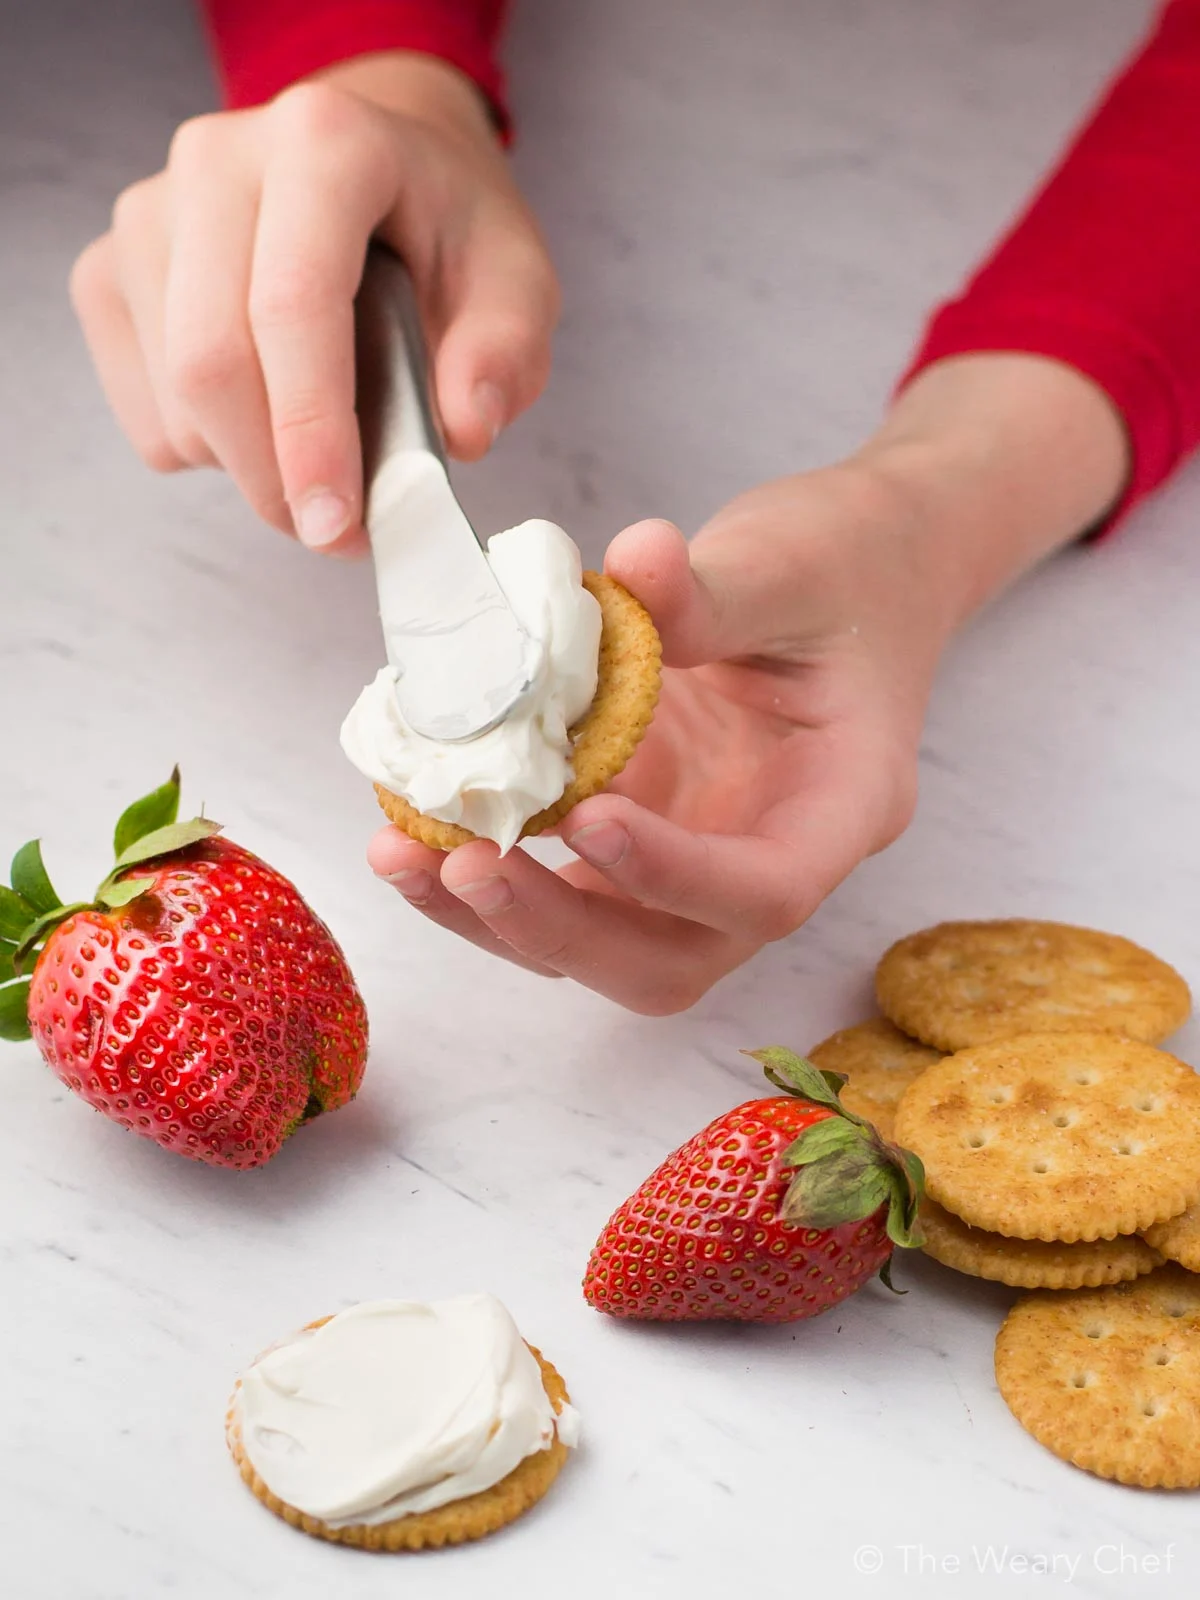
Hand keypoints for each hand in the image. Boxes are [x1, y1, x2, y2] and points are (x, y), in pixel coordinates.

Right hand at [69, 54, 556, 551]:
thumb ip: (505, 355)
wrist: (383, 175)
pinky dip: (209, 452)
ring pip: (176, 398)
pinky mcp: (110, 269)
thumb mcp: (516, 282)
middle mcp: (217, 161)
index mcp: (325, 143)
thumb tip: (462, 431)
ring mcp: (148, 213)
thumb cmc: (445, 229)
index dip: (310, 428)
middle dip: (275, 476)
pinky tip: (268, 419)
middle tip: (339, 529)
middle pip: (211, 361)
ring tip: (322, 460)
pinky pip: (145, 413)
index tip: (336, 521)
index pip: (292, 303)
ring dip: (250, 468)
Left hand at [367, 464, 942, 1011]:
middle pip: (672, 957)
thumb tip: (631, 563)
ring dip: (500, 917)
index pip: (770, 888)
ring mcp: (699, 856)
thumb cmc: (846, 566)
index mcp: (841, 804)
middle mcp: (769, 854)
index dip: (674, 878)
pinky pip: (564, 885)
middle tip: (465, 865)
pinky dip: (487, 871)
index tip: (587, 821)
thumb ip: (712, 587)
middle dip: (562, 929)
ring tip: (402, 856)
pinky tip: (412, 827)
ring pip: (604, 943)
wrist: (859, 568)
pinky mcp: (641, 832)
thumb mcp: (790, 562)